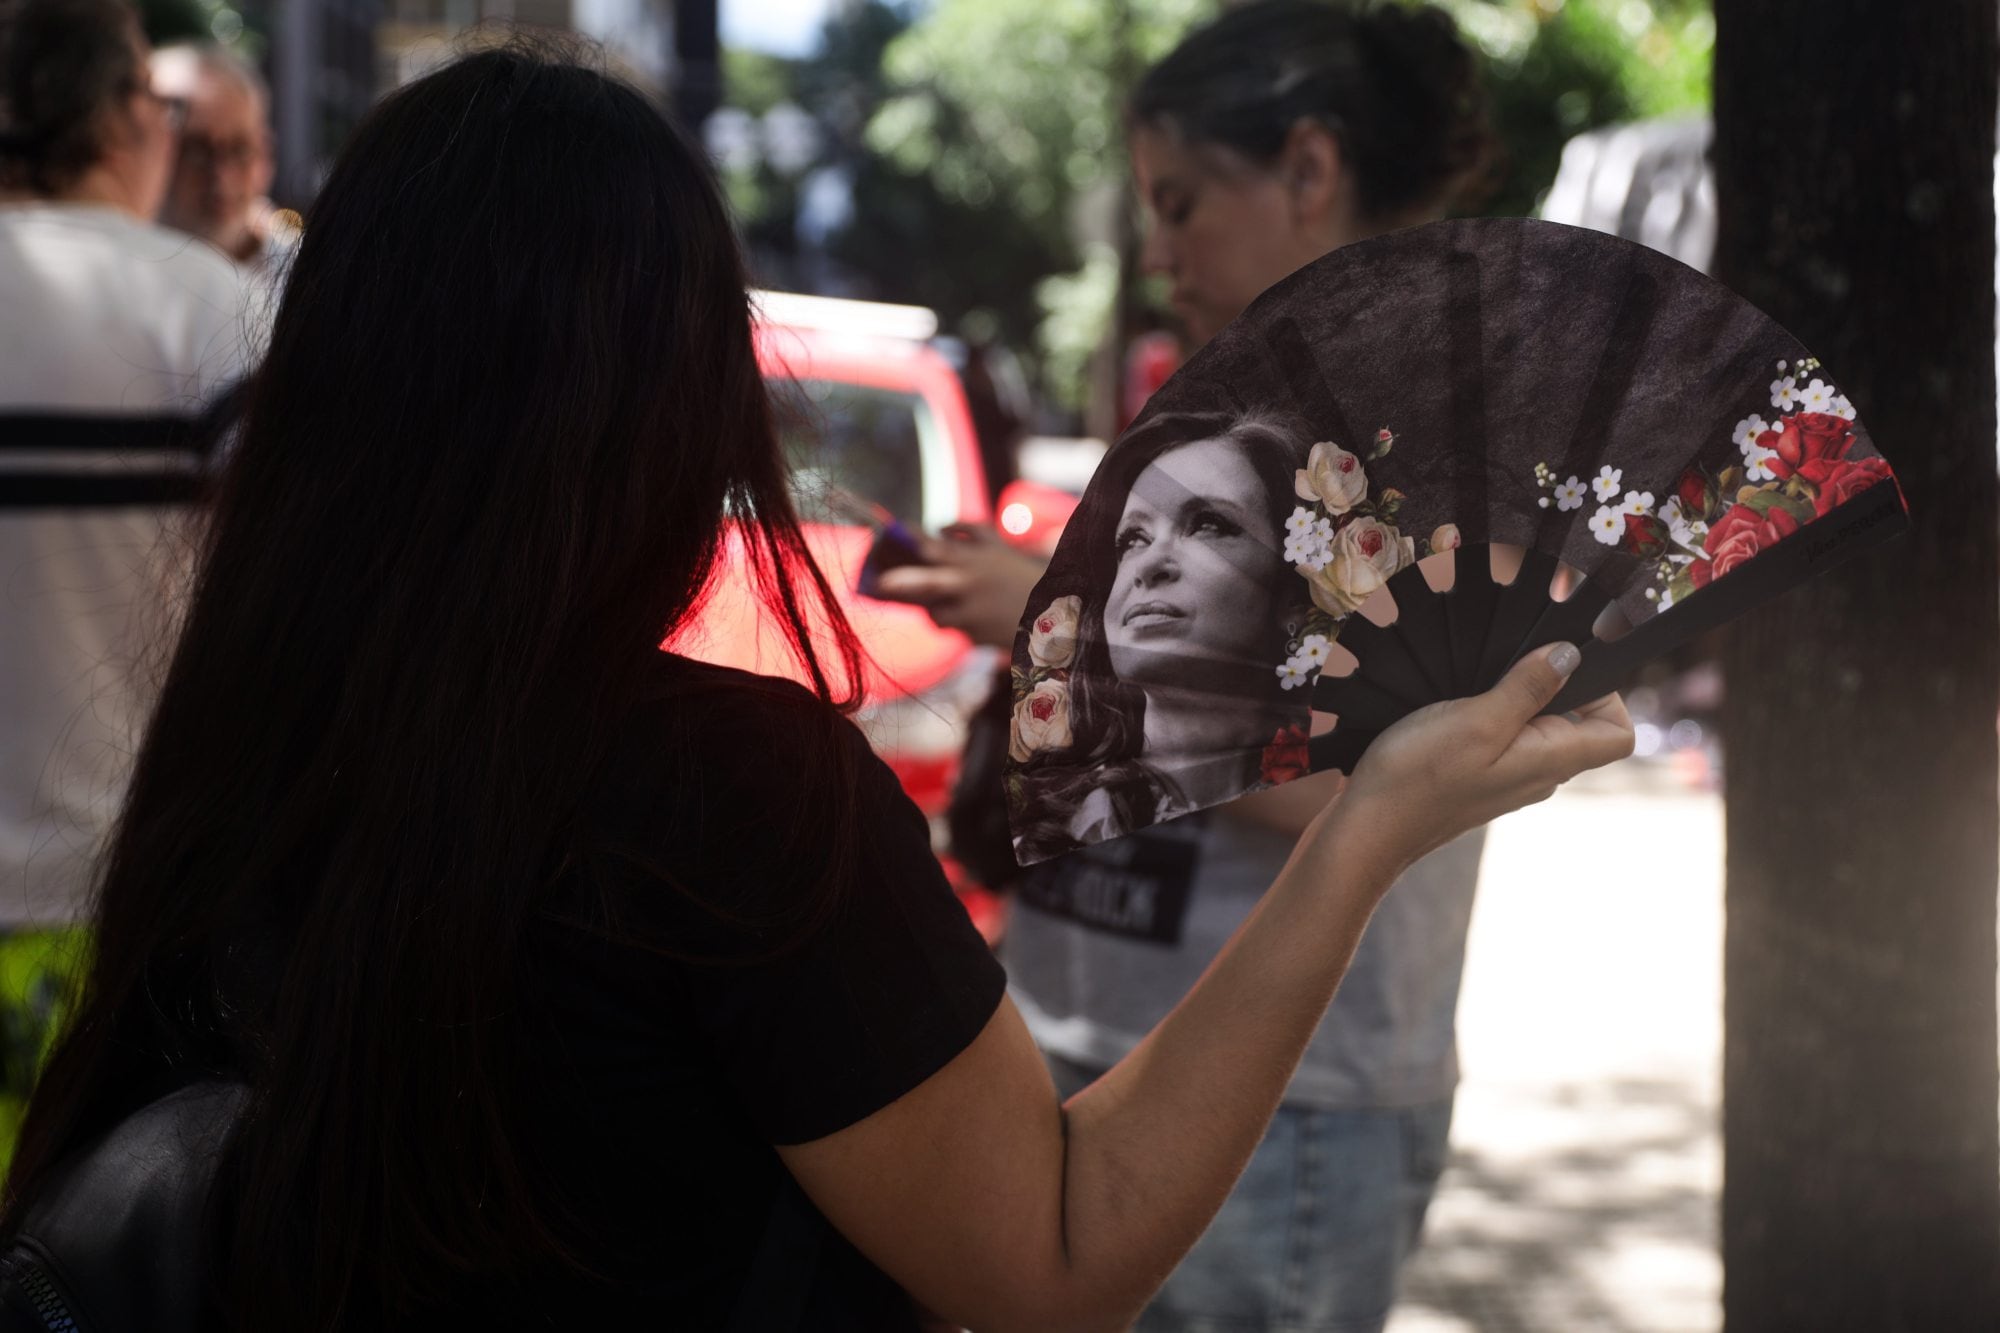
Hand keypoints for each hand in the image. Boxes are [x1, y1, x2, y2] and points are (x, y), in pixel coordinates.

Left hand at [871, 524, 1049, 649]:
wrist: (1054, 614)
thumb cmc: (1022, 576)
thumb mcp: (1000, 548)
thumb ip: (970, 531)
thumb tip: (940, 528)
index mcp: (974, 561)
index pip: (934, 547)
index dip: (912, 539)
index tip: (897, 532)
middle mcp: (969, 586)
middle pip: (925, 583)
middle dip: (900, 582)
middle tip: (881, 583)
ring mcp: (971, 614)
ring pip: (935, 614)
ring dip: (934, 609)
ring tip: (949, 603)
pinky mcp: (974, 637)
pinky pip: (954, 630)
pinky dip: (957, 624)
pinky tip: (975, 618)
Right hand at [1324, 643, 1634, 877]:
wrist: (1369, 828)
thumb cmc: (1419, 778)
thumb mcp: (1476, 721)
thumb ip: (1527, 688)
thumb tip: (1570, 655)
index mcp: (1551, 761)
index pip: (1618, 734)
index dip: (1608, 694)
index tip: (1566, 665)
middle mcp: (1539, 773)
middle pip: (1578, 724)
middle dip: (1556, 684)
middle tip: (1510, 661)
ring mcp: (1509, 777)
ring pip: (1537, 727)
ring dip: (1516, 696)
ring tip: (1477, 681)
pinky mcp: (1480, 776)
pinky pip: (1504, 738)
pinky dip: (1491, 713)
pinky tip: (1455, 706)